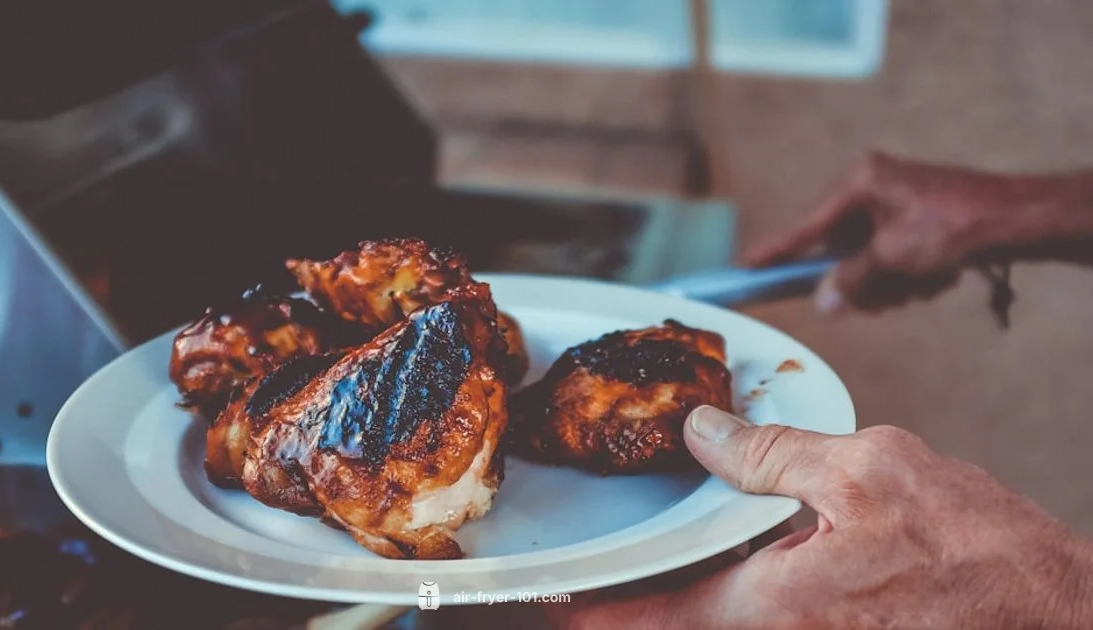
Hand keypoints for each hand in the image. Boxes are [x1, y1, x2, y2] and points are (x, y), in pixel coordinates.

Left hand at [552, 407, 1092, 628]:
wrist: (1053, 620)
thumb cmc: (978, 557)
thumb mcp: (870, 470)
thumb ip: (773, 453)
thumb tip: (703, 432)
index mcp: (762, 608)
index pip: (635, 620)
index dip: (571, 610)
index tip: (526, 597)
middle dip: (606, 609)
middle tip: (554, 583)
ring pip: (699, 627)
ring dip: (655, 603)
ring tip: (619, 571)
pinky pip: (742, 621)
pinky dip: (705, 596)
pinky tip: (710, 560)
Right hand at [745, 151, 1092, 312]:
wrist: (1016, 220)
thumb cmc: (952, 226)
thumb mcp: (892, 257)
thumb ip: (851, 280)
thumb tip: (823, 302)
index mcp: (859, 183)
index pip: (804, 225)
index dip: (774, 251)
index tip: (744, 267)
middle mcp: (873, 190)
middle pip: (839, 251)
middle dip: (860, 280)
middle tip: (878, 295)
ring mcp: (895, 208)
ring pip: (868, 263)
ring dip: (889, 283)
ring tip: (918, 284)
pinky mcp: (916, 224)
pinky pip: (893, 262)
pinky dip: (909, 277)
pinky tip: (935, 277)